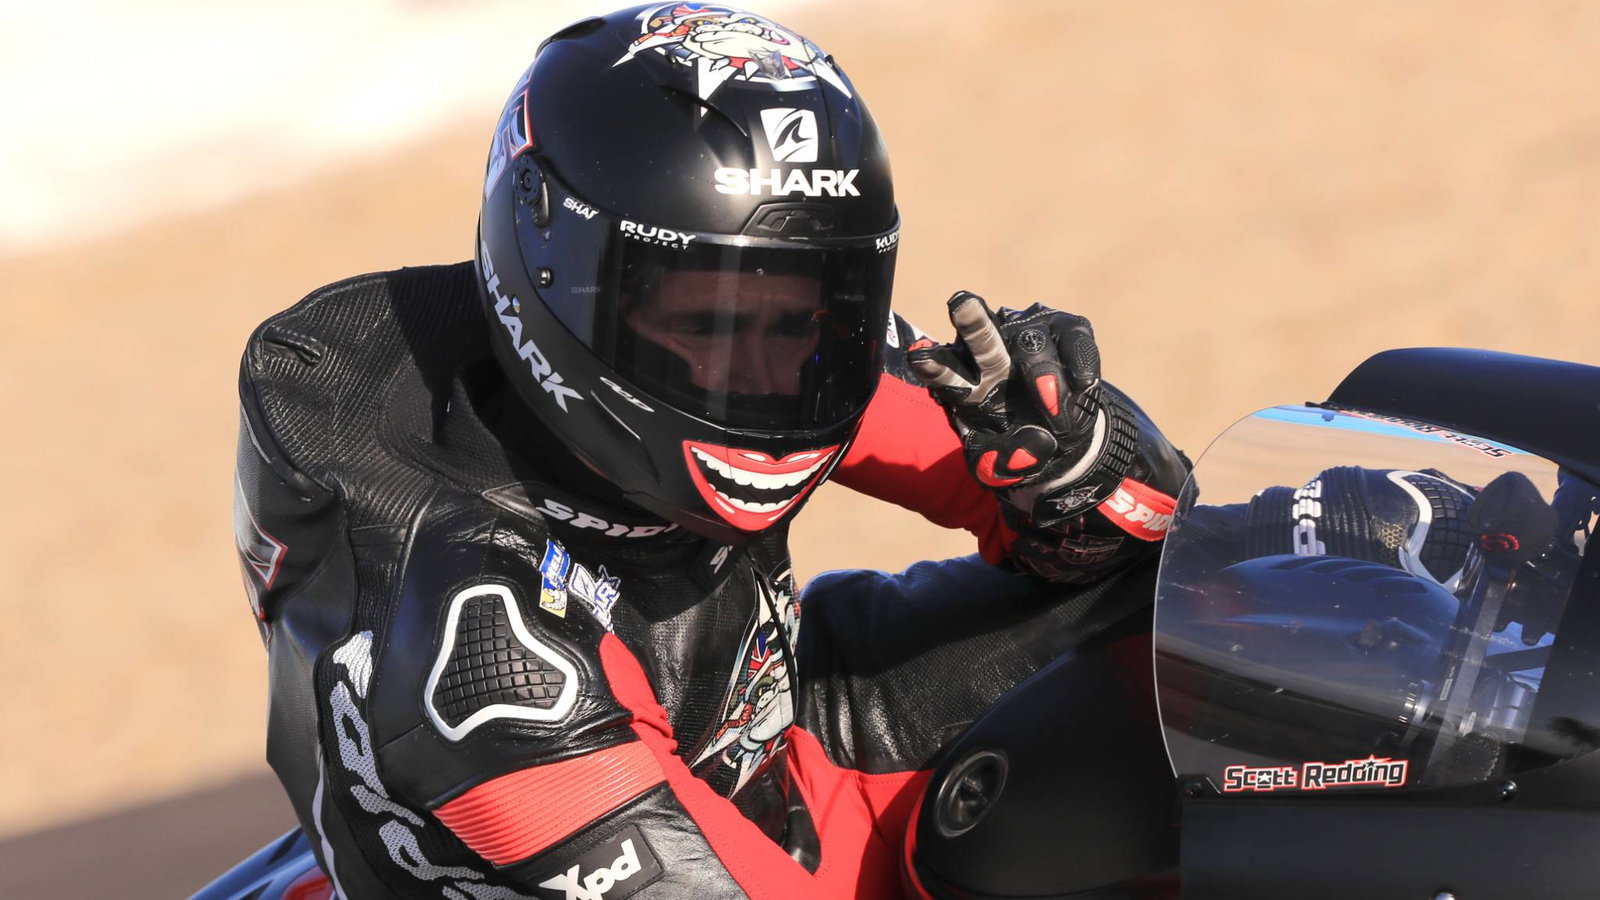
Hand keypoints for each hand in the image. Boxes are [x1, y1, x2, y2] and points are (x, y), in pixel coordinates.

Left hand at [908, 291, 1125, 530]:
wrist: (1065, 439)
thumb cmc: (1021, 446)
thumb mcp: (1003, 466)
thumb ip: (1002, 463)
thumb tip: (1029, 452)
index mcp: (965, 381)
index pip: (943, 369)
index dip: (933, 364)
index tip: (919, 357)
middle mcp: (993, 351)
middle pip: (980, 337)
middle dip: (971, 322)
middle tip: (961, 304)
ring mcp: (1030, 336)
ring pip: (1031, 343)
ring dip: (1043, 375)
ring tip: (1054, 412)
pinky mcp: (1067, 332)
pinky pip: (1073, 339)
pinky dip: (1079, 362)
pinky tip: (1083, 385)